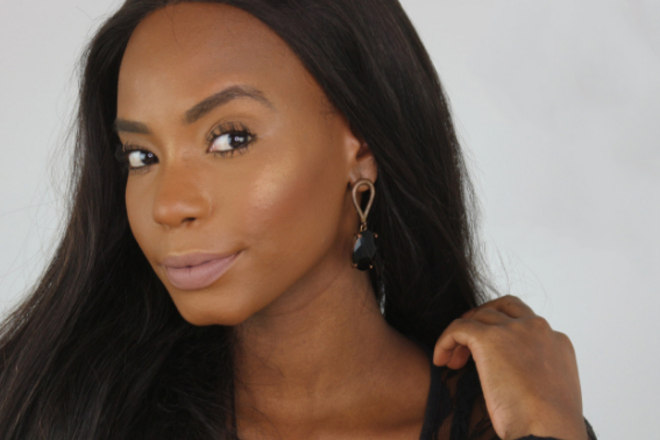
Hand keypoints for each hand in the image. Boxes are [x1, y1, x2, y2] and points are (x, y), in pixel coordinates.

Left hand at [433, 295, 587, 439]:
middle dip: (481, 320)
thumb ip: (534, 371)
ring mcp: (513, 330)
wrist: (548, 432)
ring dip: (462, 336)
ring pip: (478, 316)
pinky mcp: (489, 338)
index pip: (525, 321)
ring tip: (454, 362)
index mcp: (557, 341)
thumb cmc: (547, 425)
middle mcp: (537, 328)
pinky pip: (458, 327)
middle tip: (466, 344)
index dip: (503, 333)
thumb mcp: (549, 390)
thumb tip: (515, 375)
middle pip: (502, 307)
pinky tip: (440, 361)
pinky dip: (445, 341)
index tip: (492, 356)